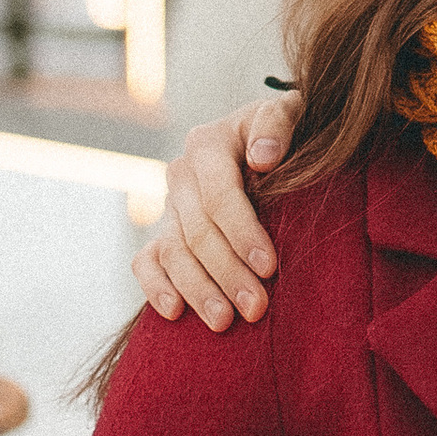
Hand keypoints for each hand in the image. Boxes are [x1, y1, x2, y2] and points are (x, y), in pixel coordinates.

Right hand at [131, 97, 299, 324]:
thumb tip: (263, 157)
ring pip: (174, 252)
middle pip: (198, 231)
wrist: (267, 142)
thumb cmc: (286, 132)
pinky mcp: (163, 232)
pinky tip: (175, 312)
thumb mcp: (289, 113)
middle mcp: (181, 173)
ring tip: (224, 322)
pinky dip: (155, 287)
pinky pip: (147, 261)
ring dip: (198, 290)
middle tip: (256, 308)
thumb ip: (277, 125)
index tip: (269, 266)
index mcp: (208, 144)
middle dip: (227, 273)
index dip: (243, 231)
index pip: (220, 194)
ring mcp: (169, 205)